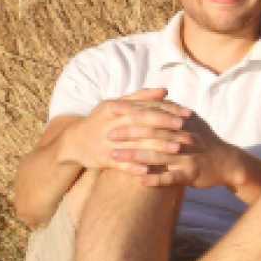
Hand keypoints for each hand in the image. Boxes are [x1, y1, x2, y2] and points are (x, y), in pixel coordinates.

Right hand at [60, 88, 191, 171]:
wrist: (73, 142)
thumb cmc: (101, 121)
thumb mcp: (116, 104)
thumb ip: (141, 97)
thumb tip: (165, 90)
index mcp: (116, 108)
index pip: (145, 108)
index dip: (167, 111)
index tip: (187, 114)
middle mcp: (111, 124)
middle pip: (142, 125)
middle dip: (165, 128)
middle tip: (186, 131)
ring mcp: (106, 142)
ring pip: (134, 144)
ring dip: (156, 147)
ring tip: (175, 149)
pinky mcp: (102, 158)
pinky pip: (120, 164)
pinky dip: (134, 167)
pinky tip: (149, 170)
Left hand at [108, 110, 238, 189]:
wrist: (227, 162)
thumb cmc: (205, 141)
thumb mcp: (192, 121)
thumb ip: (173, 110)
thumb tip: (154, 95)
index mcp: (183, 123)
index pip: (154, 113)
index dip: (133, 110)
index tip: (112, 107)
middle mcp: (185, 138)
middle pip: (153, 133)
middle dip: (129, 133)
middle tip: (108, 133)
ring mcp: (188, 157)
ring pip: (157, 156)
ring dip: (134, 156)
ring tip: (114, 156)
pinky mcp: (191, 174)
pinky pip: (170, 177)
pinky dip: (154, 179)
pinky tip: (138, 179)